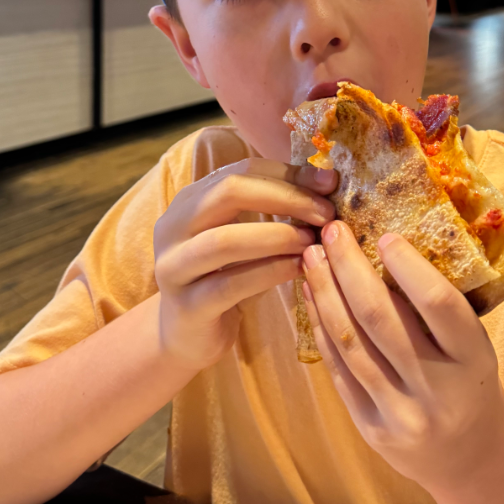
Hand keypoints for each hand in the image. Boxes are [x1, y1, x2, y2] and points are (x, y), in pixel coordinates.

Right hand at [151, 159, 335, 368]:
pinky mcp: (186, 306)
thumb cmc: (227, 276)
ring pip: (225, 240)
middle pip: (229, 192)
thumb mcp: (246, 235)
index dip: (289, 173)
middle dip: (286, 198)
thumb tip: (327, 180)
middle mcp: (172, 227)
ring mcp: (173, 267)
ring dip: (279, 236)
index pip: (241, 170)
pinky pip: (232, 284)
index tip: (330, 182)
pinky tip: (301, 269)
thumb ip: (273, 207)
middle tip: (327, 213)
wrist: (189, 333)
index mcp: (189, 201)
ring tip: (315, 241)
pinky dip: (271, 271)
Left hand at [301, 222, 503, 490]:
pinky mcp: (370, 427)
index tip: (384, 235)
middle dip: (350, 270)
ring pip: (351, 343)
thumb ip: (442, 315)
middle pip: (381, 320)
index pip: (439, 306)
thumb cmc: (473, 387)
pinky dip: (322, 329)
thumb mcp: (476, 351)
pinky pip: (340, 369)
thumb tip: (391, 250)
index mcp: (474, 361)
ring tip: (311, 257)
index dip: (409, 268)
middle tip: (332, 232)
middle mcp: (436, 389)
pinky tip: (311, 298)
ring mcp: (399, 412)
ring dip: (325, 294)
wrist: (469, 460)